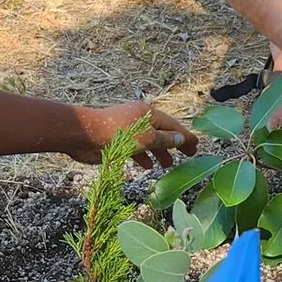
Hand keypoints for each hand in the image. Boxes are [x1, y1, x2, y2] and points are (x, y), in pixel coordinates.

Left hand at [74, 101, 194, 167]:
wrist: (85, 135)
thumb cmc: (118, 133)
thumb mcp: (147, 138)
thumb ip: (165, 140)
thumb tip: (181, 139)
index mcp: (149, 114)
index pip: (173, 125)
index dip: (185, 136)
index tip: (196, 146)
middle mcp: (140, 120)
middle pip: (162, 133)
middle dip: (174, 145)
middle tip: (187, 156)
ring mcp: (129, 130)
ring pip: (149, 142)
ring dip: (159, 153)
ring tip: (167, 165)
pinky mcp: (118, 141)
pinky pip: (136, 149)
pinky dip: (143, 157)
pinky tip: (147, 167)